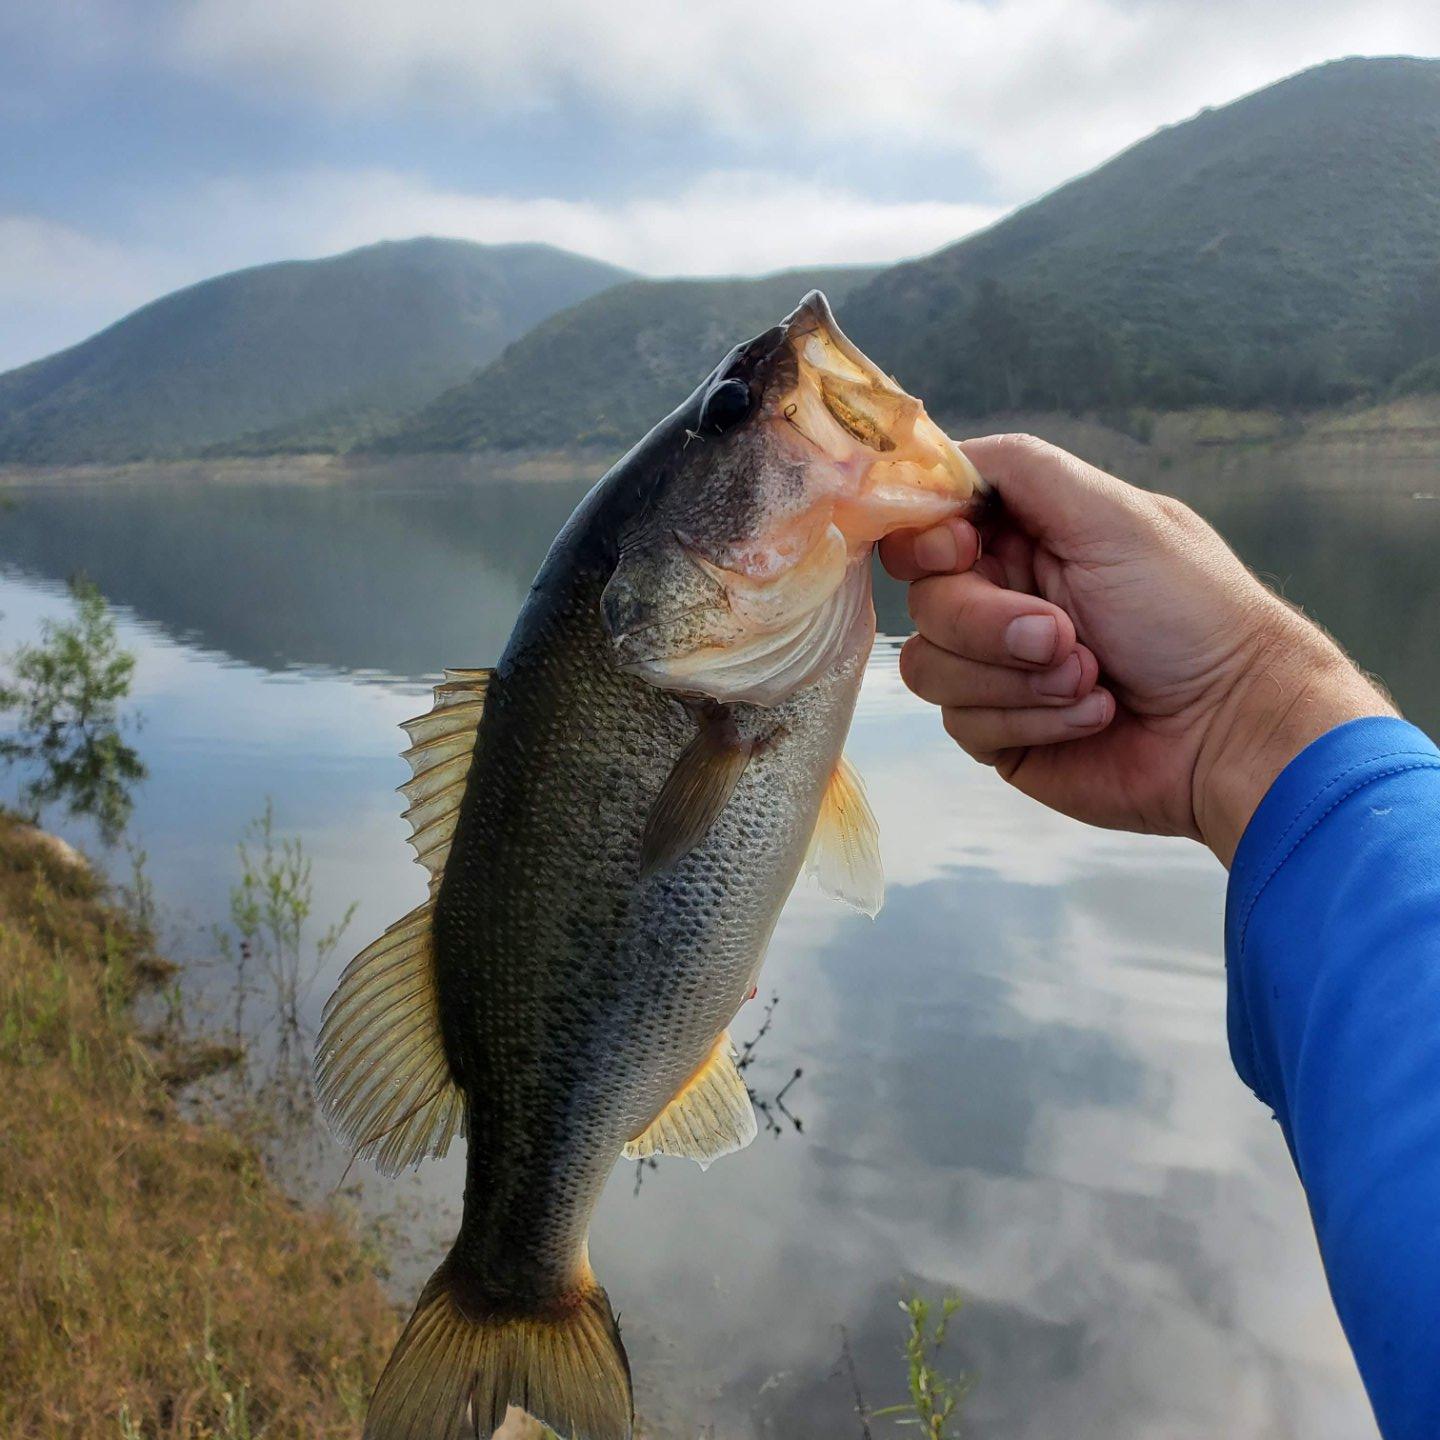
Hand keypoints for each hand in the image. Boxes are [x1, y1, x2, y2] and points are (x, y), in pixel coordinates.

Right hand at [880, 434, 1393, 864]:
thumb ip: (1022, 469)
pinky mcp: (999, 731)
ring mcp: (994, 669)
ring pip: (929, 667)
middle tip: (1065, 636)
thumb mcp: (1112, 515)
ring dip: (1016, 679)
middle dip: (990, 624)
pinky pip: (964, 724)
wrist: (1232, 728)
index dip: (928, 540)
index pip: (927, 526)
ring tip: (1093, 679)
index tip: (963, 549)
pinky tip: (1093, 715)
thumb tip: (938, 457)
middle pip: (924, 600)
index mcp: (1025, 536)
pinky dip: (1033, 720)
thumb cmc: (1190, 613)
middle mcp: (1002, 598)